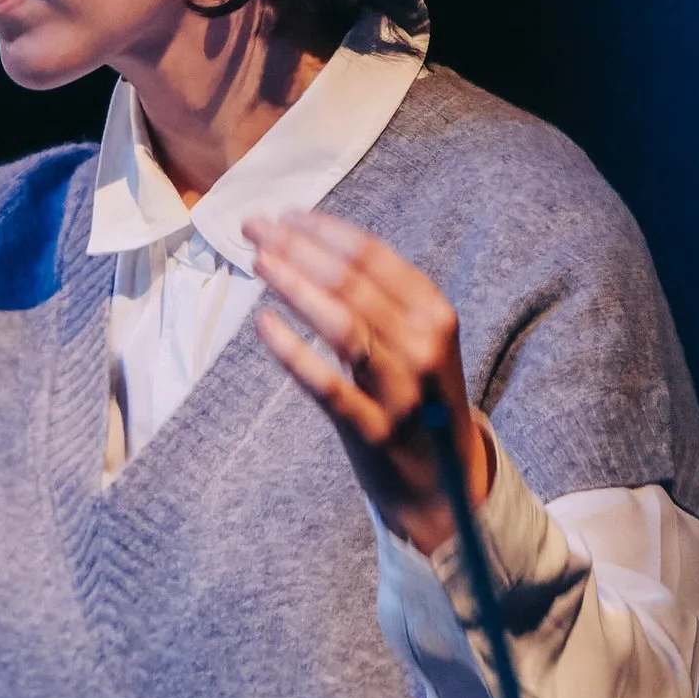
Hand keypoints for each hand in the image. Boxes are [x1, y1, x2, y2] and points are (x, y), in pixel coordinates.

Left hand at [243, 208, 490, 553]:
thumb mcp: (418, 337)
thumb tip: (309, 240)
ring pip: (341, 325)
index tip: (284, 215)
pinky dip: (293, 352)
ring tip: (257, 261)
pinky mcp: (373, 429)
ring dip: (294, 285)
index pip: (372, 256)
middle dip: (297, 247)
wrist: (444, 483)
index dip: (323, 230)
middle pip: (351, 283)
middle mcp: (424, 346)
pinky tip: (263, 324)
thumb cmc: (417, 394)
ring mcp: (401, 390)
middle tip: (254, 227)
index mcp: (435, 313)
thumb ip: (380, 295)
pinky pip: (327, 386)